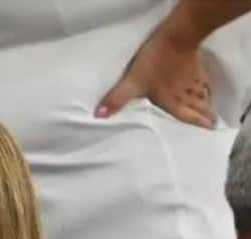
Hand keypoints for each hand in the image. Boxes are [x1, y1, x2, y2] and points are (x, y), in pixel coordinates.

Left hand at [97, 31, 215, 128]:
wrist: (177, 37)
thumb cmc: (155, 63)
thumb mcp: (133, 83)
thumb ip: (116, 100)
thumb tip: (99, 116)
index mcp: (174, 101)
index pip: (189, 116)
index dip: (199, 123)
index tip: (209, 129)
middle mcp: (187, 93)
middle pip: (200, 107)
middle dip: (205, 116)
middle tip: (211, 123)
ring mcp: (193, 79)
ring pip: (204, 94)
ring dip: (206, 103)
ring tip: (208, 108)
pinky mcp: (196, 65)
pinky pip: (204, 80)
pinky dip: (206, 86)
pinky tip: (205, 85)